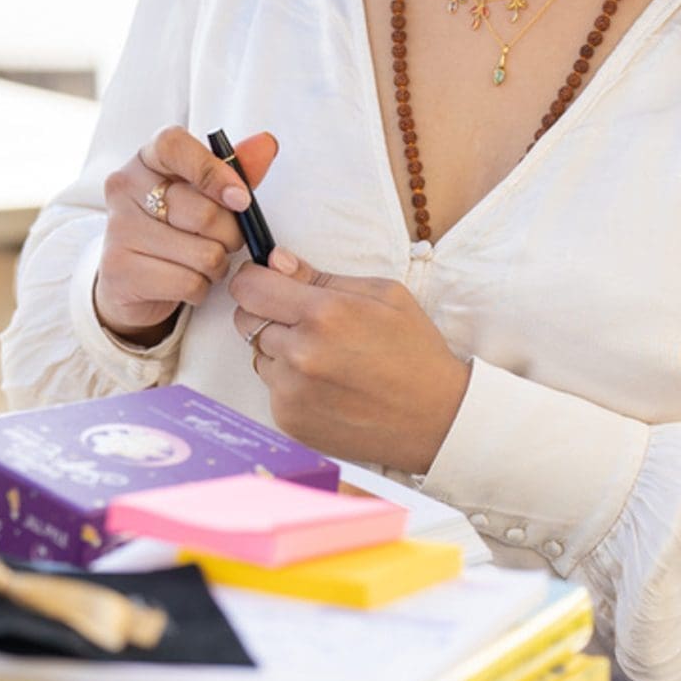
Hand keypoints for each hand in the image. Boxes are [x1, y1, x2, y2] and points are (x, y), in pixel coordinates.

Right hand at [95, 126, 277, 343]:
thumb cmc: (175, 228)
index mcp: (146, 160)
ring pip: (203, 254)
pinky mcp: (121, 271)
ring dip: (217, 265)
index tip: (240, 198)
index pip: (174, 145)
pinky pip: (189, 283)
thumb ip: (236, 169)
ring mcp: (118, 230)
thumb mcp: (204, 194)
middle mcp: (125, 189)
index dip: (213, 171)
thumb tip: (266, 144)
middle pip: (204, 213)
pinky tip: (187, 281)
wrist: (133, 280)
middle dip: (230, 235)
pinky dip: (200, 288)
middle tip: (225, 240)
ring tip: (203, 262)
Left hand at [229, 247, 471, 473]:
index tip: (267, 283)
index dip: (255, 280)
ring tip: (326, 358)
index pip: (249, 287)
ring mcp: (292, 393)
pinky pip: (272, 389)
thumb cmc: (414, 351)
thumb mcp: (382, 294)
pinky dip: (291, 383)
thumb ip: (319, 275)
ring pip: (259, 355)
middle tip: (306, 322)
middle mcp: (300, 355)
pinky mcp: (290, 420)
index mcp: (323, 314)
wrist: (435, 417)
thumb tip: (274, 260)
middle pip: (245, 321)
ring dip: (281, 351)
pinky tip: (328, 385)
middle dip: (268, 314)